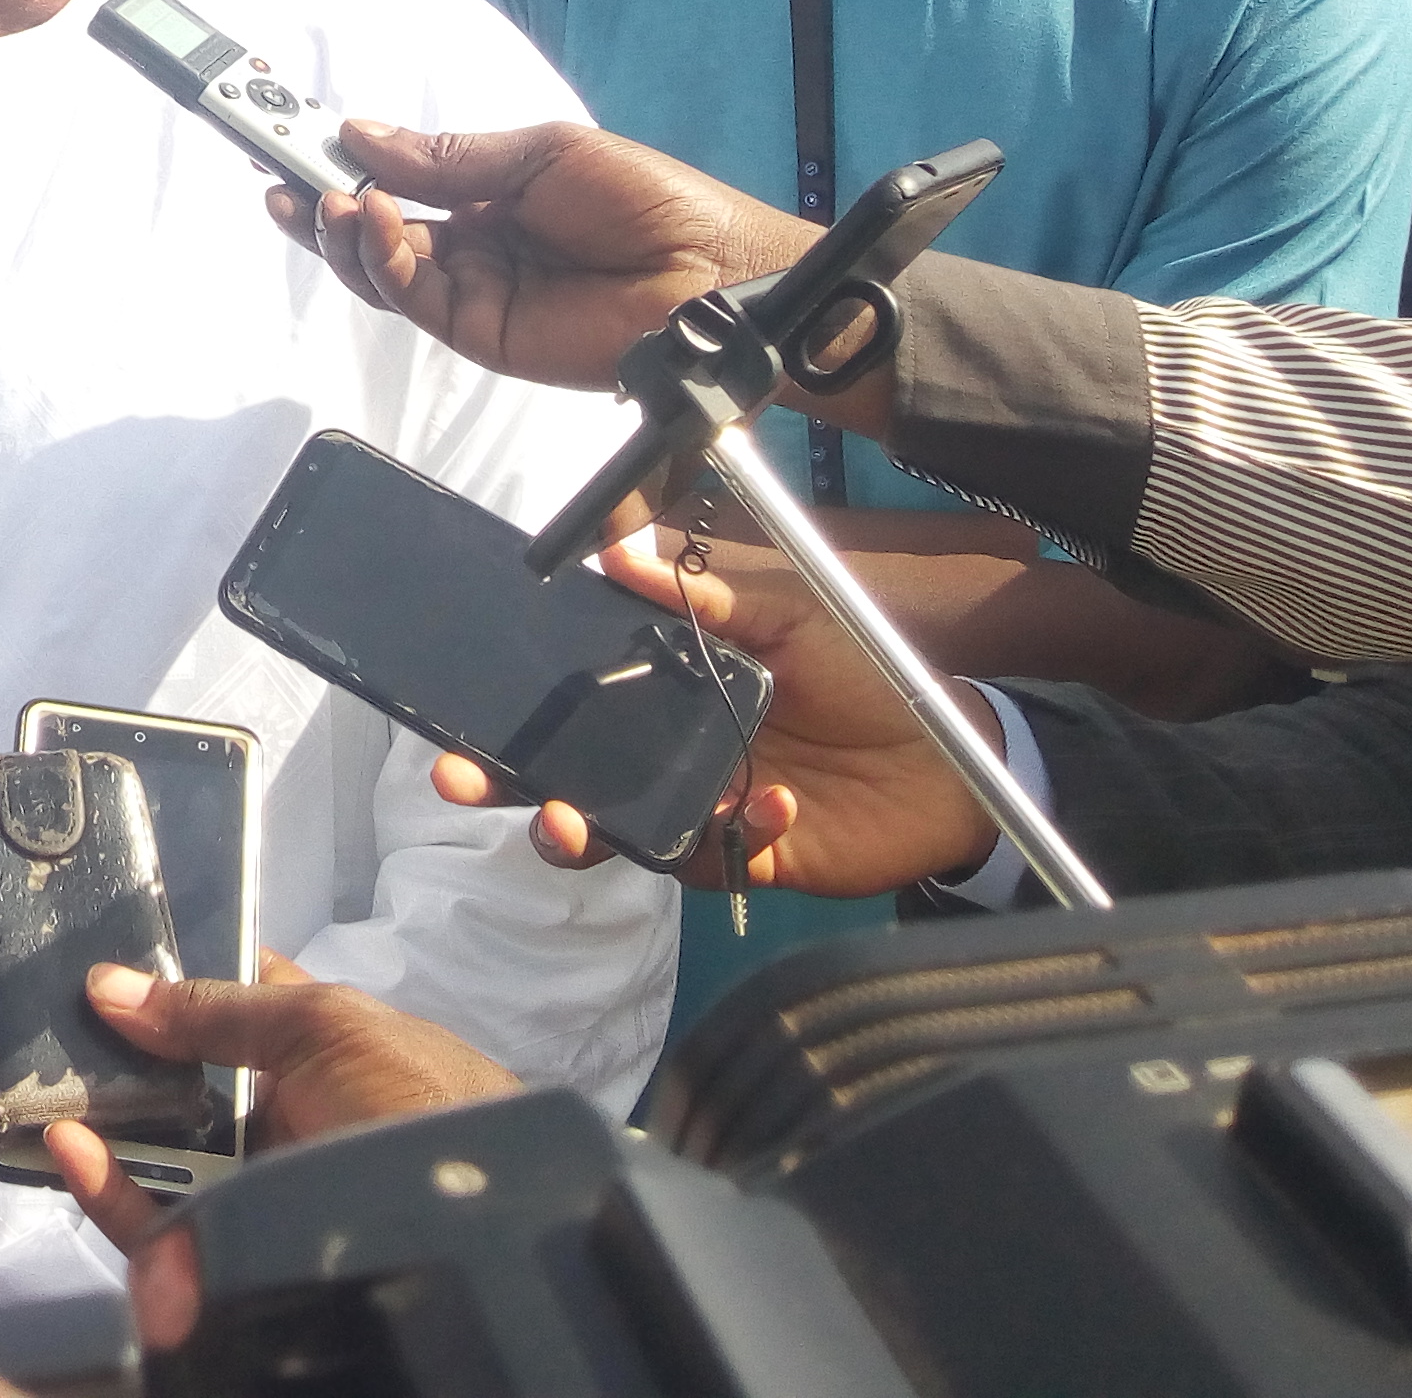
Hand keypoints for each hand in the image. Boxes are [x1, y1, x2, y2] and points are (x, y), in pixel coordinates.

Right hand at [43, 955, 517, 1255]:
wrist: (469, 1234)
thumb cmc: (416, 1100)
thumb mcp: (324, 1026)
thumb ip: (215, 1007)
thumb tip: (108, 985)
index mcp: (313, 1050)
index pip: (224, 1008)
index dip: (166, 987)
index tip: (95, 965)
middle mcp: (276, 1117)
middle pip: (177, 1086)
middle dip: (113, 1062)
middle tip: (45, 1033)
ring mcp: (251, 1188)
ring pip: (157, 1156)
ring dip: (100, 1123)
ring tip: (42, 1090)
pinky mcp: (230, 1255)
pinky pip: (155, 1224)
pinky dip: (106, 1190)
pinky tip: (72, 1149)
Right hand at [273, 119, 815, 389]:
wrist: (712, 273)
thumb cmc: (646, 200)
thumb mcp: (541, 154)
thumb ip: (448, 157)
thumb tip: (361, 135)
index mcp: (488, 197)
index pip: (396, 181)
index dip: (342, 162)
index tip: (287, 134)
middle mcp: (471, 245)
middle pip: (374, 230)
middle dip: (318, 202)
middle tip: (272, 171)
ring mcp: (474, 293)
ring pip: (381, 269)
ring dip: (343, 231)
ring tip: (325, 197)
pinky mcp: (482, 335)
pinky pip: (415, 298)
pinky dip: (383, 259)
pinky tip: (373, 219)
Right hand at [427, 531, 996, 900]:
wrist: (952, 750)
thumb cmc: (865, 669)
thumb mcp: (788, 613)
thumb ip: (705, 594)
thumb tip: (616, 553)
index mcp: (666, 688)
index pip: (573, 696)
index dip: (513, 707)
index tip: (460, 712)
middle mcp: (668, 752)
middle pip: (566, 775)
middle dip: (507, 782)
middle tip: (463, 781)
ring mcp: (702, 808)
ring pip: (616, 832)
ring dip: (582, 830)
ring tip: (569, 821)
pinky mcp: (750, 857)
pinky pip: (718, 859)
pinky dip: (741, 834)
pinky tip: (775, 807)